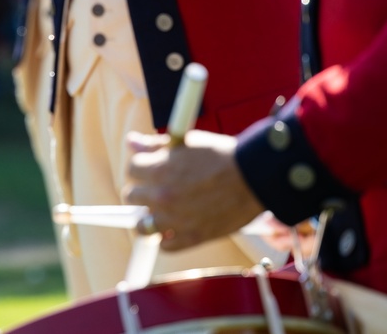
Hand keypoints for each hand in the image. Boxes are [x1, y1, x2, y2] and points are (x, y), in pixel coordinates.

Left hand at [124, 130, 263, 250]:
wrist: (256, 177)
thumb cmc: (222, 156)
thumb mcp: (186, 142)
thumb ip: (154, 145)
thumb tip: (130, 141)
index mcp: (158, 170)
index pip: (131, 169)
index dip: (140, 167)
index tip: (148, 169)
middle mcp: (162, 196)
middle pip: (131, 196)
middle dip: (141, 190)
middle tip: (153, 189)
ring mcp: (176, 220)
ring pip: (141, 226)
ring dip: (145, 219)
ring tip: (155, 213)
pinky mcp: (193, 237)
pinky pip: (166, 246)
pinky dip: (166, 239)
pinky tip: (172, 229)